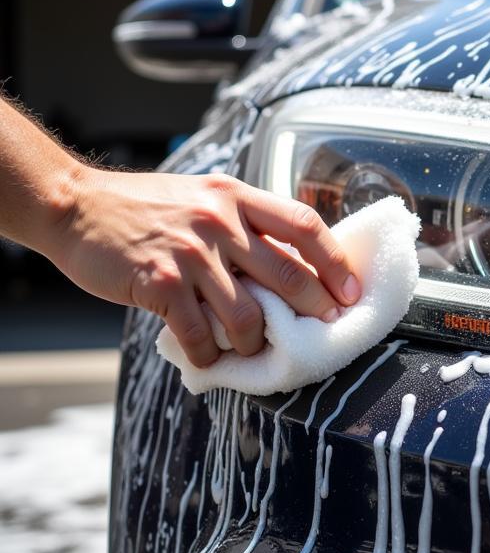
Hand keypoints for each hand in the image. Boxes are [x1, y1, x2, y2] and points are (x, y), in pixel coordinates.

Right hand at [50, 168, 360, 367]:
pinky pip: (198, 333)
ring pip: (247, 314)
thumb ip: (244, 220)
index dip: (335, 261)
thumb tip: (292, 258)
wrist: (74, 206)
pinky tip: (207, 358)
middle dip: (315, 308)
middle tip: (324, 330)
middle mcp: (220, 221)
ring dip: (255, 342)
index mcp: (236, 197)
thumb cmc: (145, 206)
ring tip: (252, 348)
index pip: (304, 225)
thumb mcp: (205, 195)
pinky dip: (208, 354)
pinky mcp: (159, 282)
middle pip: (289, 272)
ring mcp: (190, 252)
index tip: (351, 289)